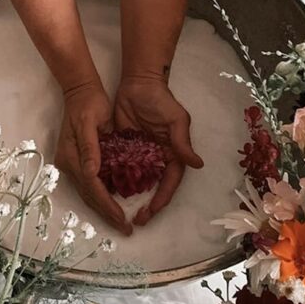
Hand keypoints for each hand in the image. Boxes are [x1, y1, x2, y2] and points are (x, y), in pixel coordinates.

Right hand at [55, 81, 128, 234]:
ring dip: (104, 208)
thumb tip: (92, 172)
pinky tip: (114, 203)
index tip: (122, 218)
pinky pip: (90, 184)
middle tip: (125, 229)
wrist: (80, 91)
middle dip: (107, 213)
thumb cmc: (89, 104)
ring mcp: (70, 164)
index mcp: (72, 157)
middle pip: (89, 195)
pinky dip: (101, 195)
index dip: (108, 205)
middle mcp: (68, 164)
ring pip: (88, 193)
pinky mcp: (77, 161)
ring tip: (120, 222)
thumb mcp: (91, 122)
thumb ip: (91, 148)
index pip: (92, 188)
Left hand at [114, 75, 203, 225]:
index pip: (169, 183)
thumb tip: (197, 164)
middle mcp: (157, 159)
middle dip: (146, 206)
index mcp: (172, 155)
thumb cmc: (160, 99)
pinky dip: (115, 182)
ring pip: (136, 184)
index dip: (160, 200)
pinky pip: (120, 170)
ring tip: (119, 212)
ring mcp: (140, 156)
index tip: (150, 212)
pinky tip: (107, 194)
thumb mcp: (175, 120)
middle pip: (153, 189)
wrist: (138, 83)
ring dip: (130, 199)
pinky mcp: (124, 150)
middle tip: (134, 220)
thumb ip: (182, 142)